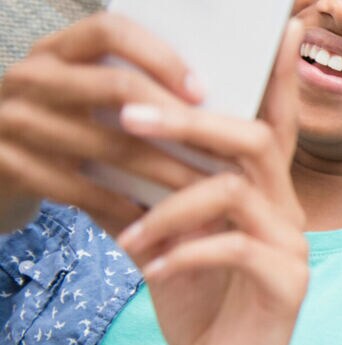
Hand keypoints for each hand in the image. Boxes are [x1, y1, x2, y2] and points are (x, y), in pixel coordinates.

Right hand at [0, 13, 208, 233]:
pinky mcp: (8, 165)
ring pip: (108, 145)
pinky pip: (80, 189)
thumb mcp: (82, 98)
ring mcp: (13, 120)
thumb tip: (215, 100)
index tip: (202, 91)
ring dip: (164, 173)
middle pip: (116, 86)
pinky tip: (158, 219)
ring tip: (205, 192)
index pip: (110, 30)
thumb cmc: (60, 130)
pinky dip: (124, 206)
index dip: (159, 56)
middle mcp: (31, 76)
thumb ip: (129, 88)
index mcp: (57, 51)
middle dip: (175, 121)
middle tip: (221, 151)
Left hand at [113, 20, 336, 344]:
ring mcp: (292, 246)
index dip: (277, 76)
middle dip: (188, 123)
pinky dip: (183, 254)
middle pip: (251, 140)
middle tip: (129, 117)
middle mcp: (287, 210)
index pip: (273, 124)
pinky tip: (151, 272)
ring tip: (129, 234)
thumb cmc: (203, 305)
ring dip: (171, 205)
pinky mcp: (285, 284)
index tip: (278, 28)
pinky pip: (232, 248)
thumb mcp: (170, 245)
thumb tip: (104, 153)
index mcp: (264, 195)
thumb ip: (150, 199)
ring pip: (236, 191)